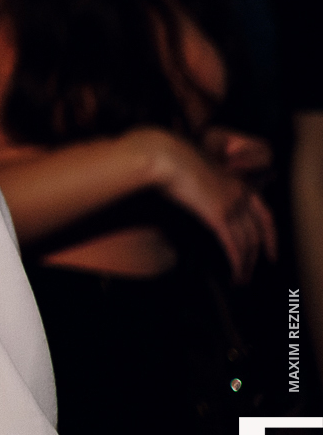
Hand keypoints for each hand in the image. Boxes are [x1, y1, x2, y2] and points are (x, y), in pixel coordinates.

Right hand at [135, 126, 277, 281]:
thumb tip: (200, 202)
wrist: (163, 155)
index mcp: (236, 182)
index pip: (264, 214)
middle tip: (252, 271)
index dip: (270, 235)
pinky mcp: (218, 215)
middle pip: (257, 232)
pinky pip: (234, 245)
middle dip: (258, 255)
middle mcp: (239, 193)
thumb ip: (205, 188)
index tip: (270, 251)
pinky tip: (235, 274)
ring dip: (246, 264)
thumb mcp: (195, 174)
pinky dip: (237, 262)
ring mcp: (231, 204)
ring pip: (248, 242)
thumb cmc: (170, 160)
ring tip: (241, 279)